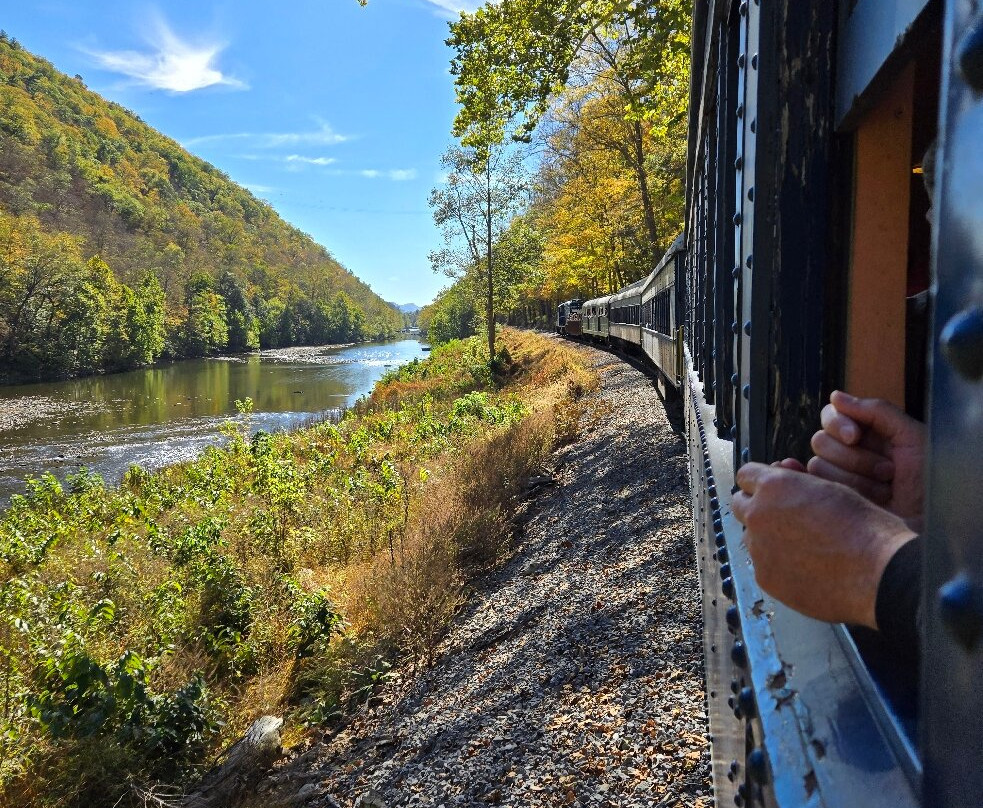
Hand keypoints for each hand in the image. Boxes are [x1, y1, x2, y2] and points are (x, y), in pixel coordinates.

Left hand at [732, 463, 916, 628]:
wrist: (878, 572)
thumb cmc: (864, 529)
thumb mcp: (831, 488)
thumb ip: (798, 482)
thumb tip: (782, 473)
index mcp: (774, 487)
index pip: (746, 475)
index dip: (760, 482)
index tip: (767, 489)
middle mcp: (758, 515)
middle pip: (740, 505)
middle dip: (757, 507)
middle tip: (782, 516)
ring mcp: (759, 549)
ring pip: (751, 537)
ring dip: (767, 538)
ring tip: (802, 546)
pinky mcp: (766, 578)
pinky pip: (763, 565)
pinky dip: (777, 564)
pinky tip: (804, 567)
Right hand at [808, 391, 925, 529]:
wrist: (934, 523)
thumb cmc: (931, 481)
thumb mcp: (912, 437)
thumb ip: (876, 411)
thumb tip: (835, 397)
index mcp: (868, 435)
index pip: (831, 417)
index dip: (839, 424)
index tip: (855, 437)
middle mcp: (850, 455)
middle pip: (821, 441)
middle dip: (854, 458)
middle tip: (888, 472)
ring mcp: (840, 481)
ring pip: (817, 467)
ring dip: (855, 480)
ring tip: (883, 492)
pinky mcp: (833, 503)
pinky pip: (808, 488)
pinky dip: (805, 483)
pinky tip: (816, 488)